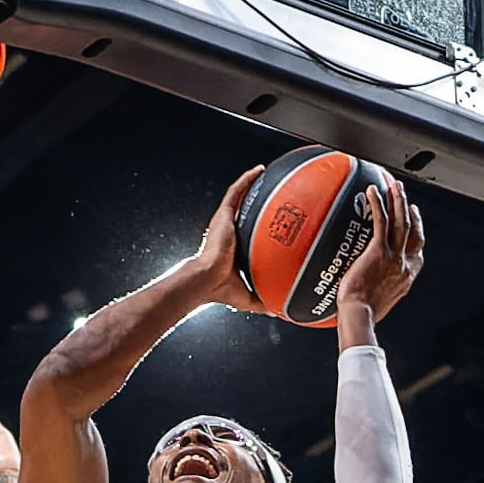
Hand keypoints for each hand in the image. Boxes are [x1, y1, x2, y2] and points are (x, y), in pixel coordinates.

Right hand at [189, 164, 267, 309]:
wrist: (205, 280)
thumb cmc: (218, 289)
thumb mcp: (246, 297)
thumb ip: (262, 302)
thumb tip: (279, 312)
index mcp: (232, 249)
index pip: (246, 233)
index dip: (256, 225)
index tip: (269, 221)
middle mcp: (228, 232)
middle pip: (242, 211)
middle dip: (255, 201)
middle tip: (271, 193)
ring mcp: (224, 222)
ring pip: (239, 196)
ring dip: (251, 184)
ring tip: (266, 174)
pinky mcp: (222, 215)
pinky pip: (236, 191)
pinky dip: (247, 180)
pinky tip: (259, 170)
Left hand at [335, 178, 424, 333]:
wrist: (359, 316)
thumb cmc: (362, 315)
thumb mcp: (378, 302)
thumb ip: (378, 288)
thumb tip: (365, 288)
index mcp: (406, 276)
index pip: (418, 249)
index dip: (418, 231)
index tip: (414, 219)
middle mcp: (405, 264)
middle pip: (413, 229)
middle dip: (410, 210)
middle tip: (404, 195)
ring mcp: (394, 256)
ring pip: (402, 221)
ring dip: (399, 200)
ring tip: (394, 185)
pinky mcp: (379, 251)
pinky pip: (381, 221)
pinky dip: (378, 204)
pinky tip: (372, 191)